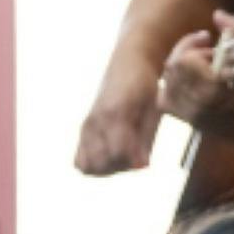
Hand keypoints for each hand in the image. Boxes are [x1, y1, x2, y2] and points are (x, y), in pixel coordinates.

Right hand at [74, 61, 160, 175]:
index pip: (118, 151)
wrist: (128, 64)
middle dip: (121, 167)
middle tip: (135, 156)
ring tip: (123, 156)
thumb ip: (146, 140)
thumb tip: (142, 168)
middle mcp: (96, 120)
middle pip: (102, 164)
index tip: (145, 162)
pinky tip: (109, 156)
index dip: (133, 162)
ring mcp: (86, 125)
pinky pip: (80, 161)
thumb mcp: (154, 111)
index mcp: (117, 112)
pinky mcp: (83, 129)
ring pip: (88, 166)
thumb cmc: (147, 88)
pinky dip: (94, 165)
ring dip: (107, 169)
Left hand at [155, 18, 233, 143]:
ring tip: (201, 65)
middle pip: (172, 71)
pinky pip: (169, 102)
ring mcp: (195, 118)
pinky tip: (194, 80)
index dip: (191, 43)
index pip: (183, 60)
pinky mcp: (194, 124)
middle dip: (187, 54)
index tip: (208, 37)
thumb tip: (217, 15)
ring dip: (180, 70)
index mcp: (215, 89)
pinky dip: (176, 87)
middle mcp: (200, 106)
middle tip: (207, 49)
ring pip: (167, 86)